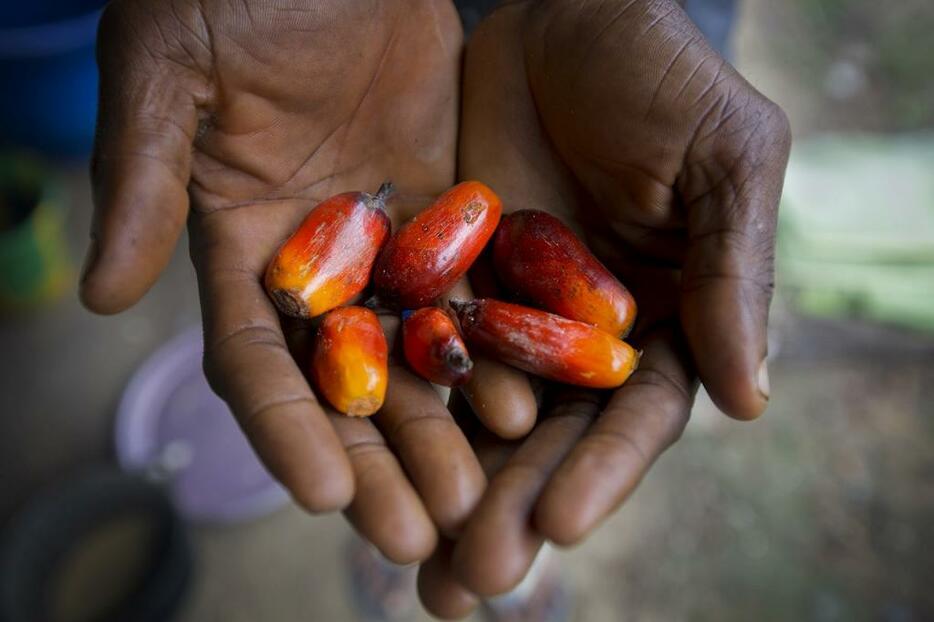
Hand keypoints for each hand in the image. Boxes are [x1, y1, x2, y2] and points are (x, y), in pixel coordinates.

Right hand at [80, 0, 535, 563]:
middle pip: (342, 381)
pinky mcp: (445, 205)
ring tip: (482, 494)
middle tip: (419, 536)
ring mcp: (381, 237)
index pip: (253, 359)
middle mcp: (310, 257)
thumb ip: (138, 178)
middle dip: (377, 460)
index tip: (327, 498)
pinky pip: (474, 287)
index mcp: (234, 241)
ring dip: (445, 427)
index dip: (286, 430)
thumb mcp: (166, 69)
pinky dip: (495, 347)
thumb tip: (102, 295)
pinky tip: (526, 403)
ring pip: (415, 351)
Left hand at [417, 0, 790, 614]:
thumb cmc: (663, 78)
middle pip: (550, 438)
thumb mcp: (723, 164)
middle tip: (472, 581)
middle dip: (514, 506)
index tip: (562, 525)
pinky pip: (416, 346)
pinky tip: (368, 461)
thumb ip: (733, 277)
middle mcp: (580, 334)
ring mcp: (507, 310)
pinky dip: (398, 403)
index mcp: (662, 320)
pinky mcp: (442, 277)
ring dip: (449, 486)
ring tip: (417, 562)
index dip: (604, 471)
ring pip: (477, 414)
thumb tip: (749, 404)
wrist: (565, 14)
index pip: (637, 415)